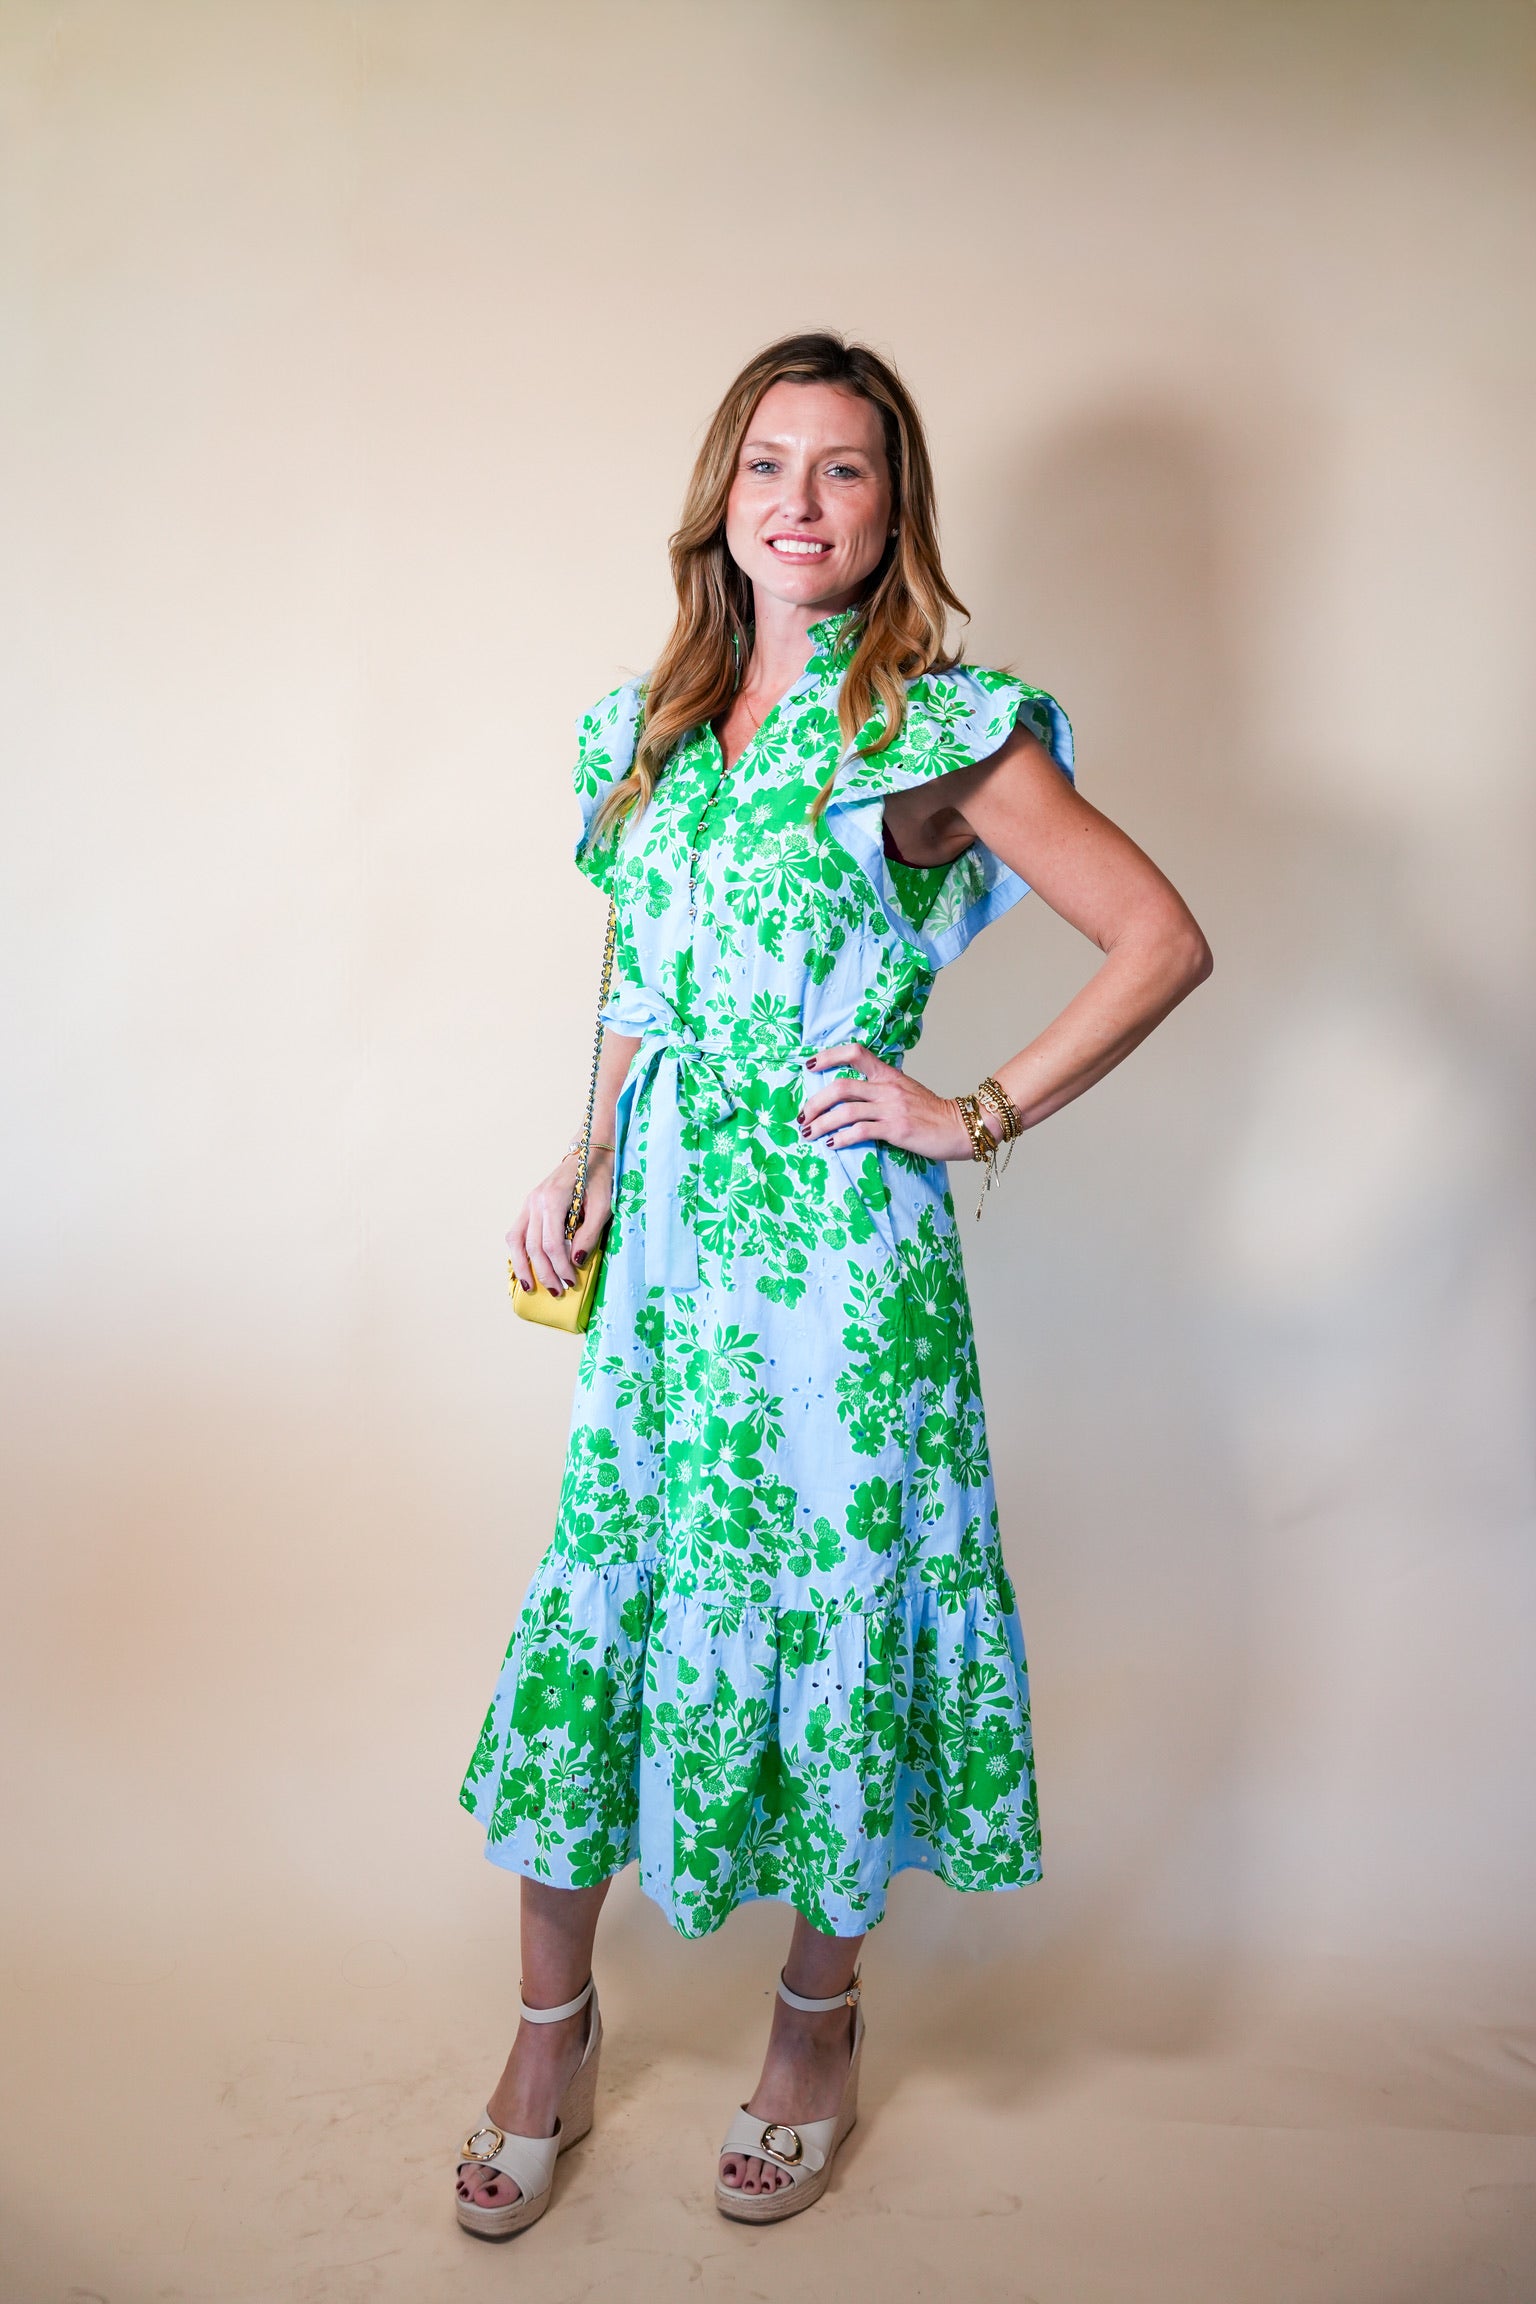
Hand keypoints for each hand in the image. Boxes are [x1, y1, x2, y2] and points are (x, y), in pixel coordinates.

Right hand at [506, 1147, 613, 1297]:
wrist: (591, 1153)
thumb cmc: (600, 1178)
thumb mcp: (603, 1205)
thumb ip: (589, 1234)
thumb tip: (576, 1262)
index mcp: (553, 1200)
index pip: (552, 1244)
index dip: (560, 1267)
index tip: (571, 1283)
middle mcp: (535, 1202)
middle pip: (533, 1246)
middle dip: (543, 1273)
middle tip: (556, 1292)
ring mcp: (528, 1202)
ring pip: (516, 1240)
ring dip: (521, 1266)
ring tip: (528, 1286)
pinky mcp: (528, 1205)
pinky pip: (516, 1232)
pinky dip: (518, 1252)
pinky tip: (523, 1267)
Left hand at [799, 1044, 982, 1162]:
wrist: (962, 1126)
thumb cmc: (932, 1113)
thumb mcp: (905, 1091)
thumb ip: (881, 1089)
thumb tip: (853, 1095)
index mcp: (889, 1074)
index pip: (855, 1052)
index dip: (828, 1056)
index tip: (809, 1066)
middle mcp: (887, 1088)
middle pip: (840, 1086)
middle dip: (814, 1103)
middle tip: (802, 1117)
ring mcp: (891, 1108)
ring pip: (845, 1110)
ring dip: (820, 1123)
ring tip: (808, 1134)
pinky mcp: (896, 1128)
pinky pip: (860, 1131)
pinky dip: (840, 1138)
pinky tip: (831, 1144)